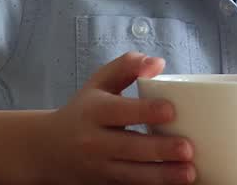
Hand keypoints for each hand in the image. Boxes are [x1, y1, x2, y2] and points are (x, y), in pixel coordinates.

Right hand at [41, 51, 194, 184]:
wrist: (48, 149)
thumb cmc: (83, 110)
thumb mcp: (98, 83)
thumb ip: (127, 67)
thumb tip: (157, 63)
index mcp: (94, 111)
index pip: (120, 111)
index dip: (146, 111)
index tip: (171, 111)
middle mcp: (94, 141)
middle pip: (129, 147)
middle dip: (160, 150)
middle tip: (187, 148)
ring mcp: (99, 167)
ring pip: (132, 174)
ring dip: (162, 176)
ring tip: (188, 173)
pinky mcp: (105, 184)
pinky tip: (174, 184)